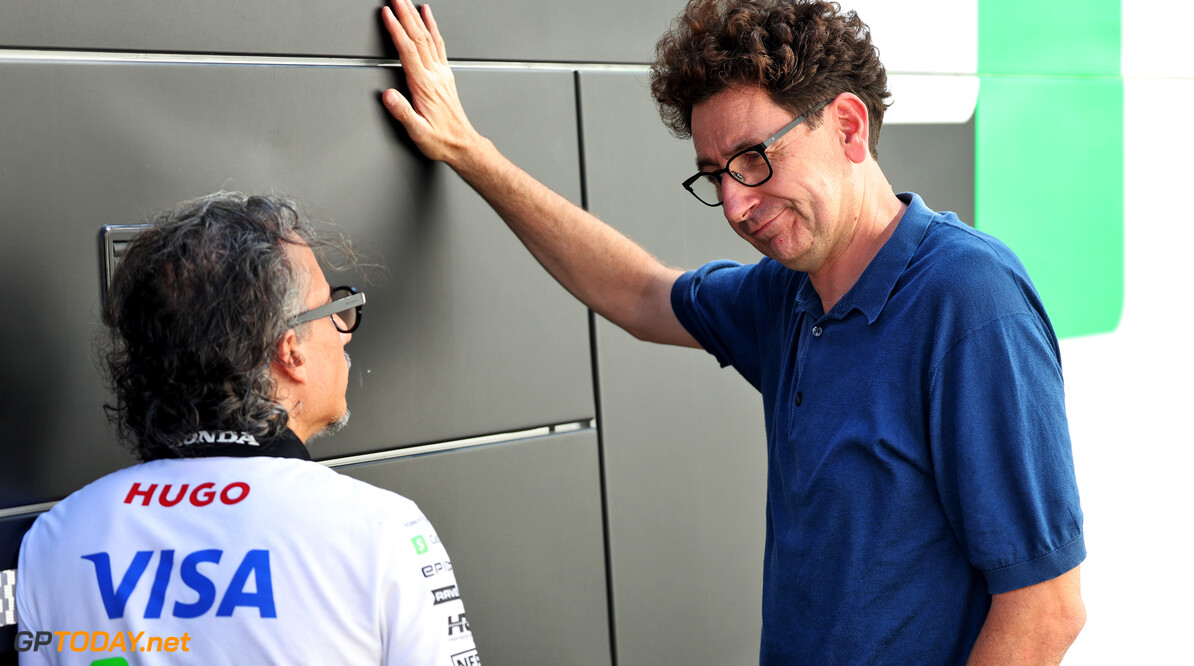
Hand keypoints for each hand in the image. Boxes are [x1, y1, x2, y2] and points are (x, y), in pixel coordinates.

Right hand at [380, 0, 482, 163]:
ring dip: (416, 17)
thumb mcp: (418, 132)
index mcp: (424, 86)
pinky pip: (438, 43)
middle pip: (418, 37)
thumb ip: (403, 112)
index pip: (408, 51)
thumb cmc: (441, 139)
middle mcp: (435, 76)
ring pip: (428, 37)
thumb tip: (388, 96)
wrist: (462, 145)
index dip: (396, 30)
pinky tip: (428, 16)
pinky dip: (432, 26)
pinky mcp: (446, 75)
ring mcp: (442, 73)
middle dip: (405, 15)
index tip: (387, 14)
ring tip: (407, 1)